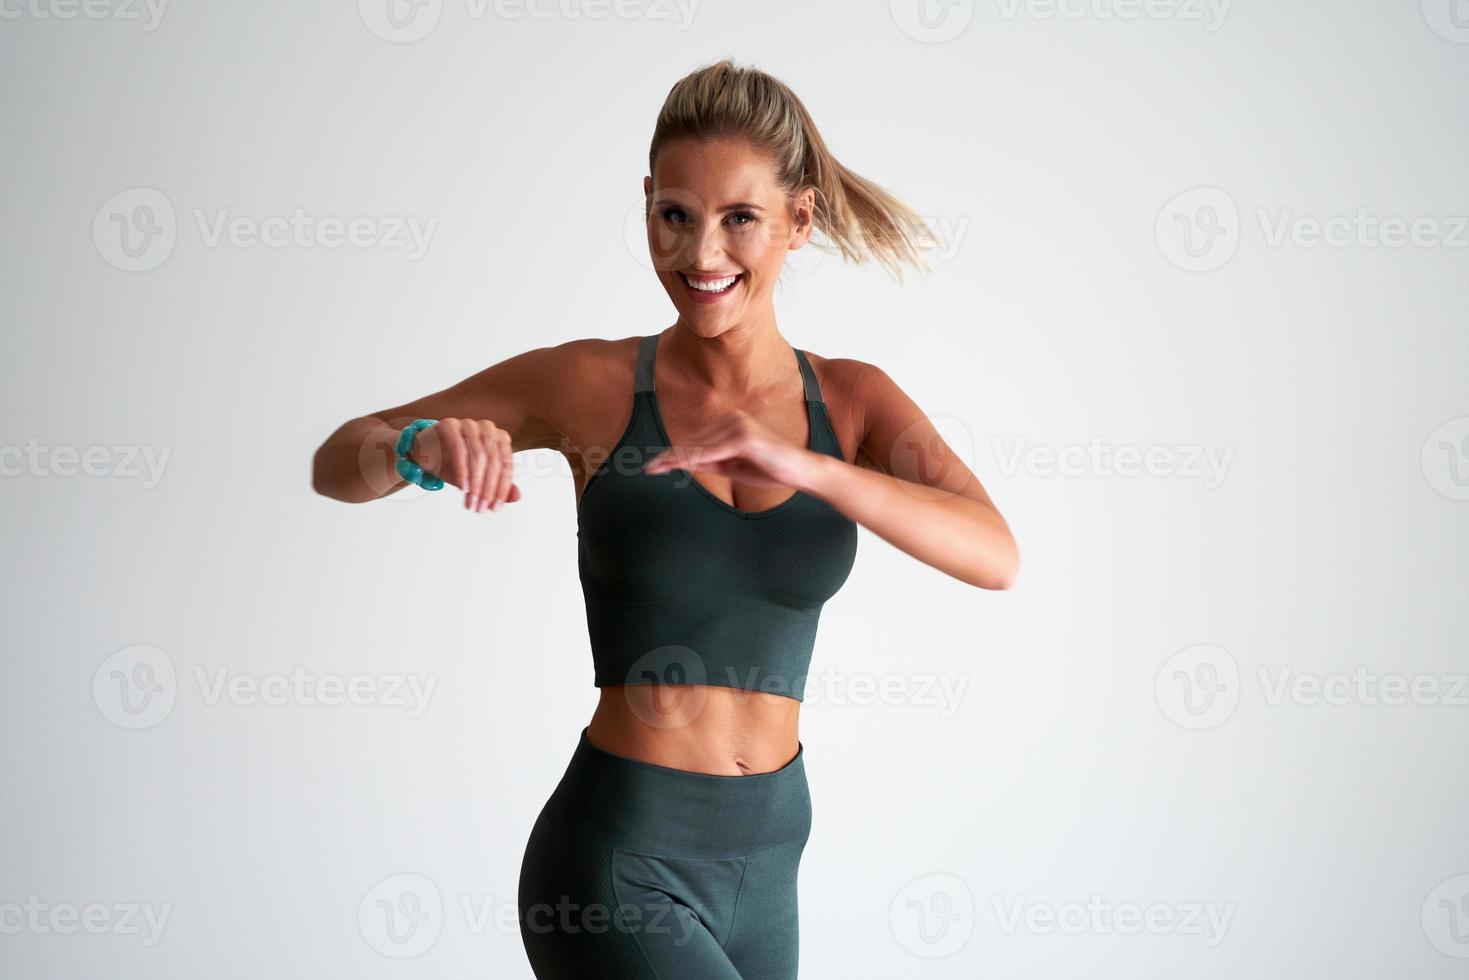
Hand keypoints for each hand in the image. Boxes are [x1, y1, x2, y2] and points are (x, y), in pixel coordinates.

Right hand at [407, 418, 522, 512]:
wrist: (425, 454)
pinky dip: (462, 471)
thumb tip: (517, 497)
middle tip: (480, 508)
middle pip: (493, 462)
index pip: (506, 466)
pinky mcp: (450, 425)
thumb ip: (498, 486)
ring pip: (478, 457)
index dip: (502, 489)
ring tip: (470, 503)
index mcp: (500, 439)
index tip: (495, 508)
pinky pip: (459, 449)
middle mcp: (488, 428)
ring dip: (475, 484)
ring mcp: (469, 424)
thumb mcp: (478, 479)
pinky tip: (462, 487)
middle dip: (487, 489)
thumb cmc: (454, 464)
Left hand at [643, 410, 822, 491]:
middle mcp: (732, 418)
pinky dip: (693, 460)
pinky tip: (676, 466)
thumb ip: (710, 461)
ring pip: (699, 448)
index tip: (654, 464)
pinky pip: (712, 452)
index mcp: (730, 422)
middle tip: (647, 468)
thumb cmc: (769, 469)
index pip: (697, 440)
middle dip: (671, 457)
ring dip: (678, 460)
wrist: (800, 471)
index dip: (674, 454)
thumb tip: (682, 461)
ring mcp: (738, 424)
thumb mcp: (732, 466)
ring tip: (656, 468)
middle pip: (694, 443)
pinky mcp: (743, 436)